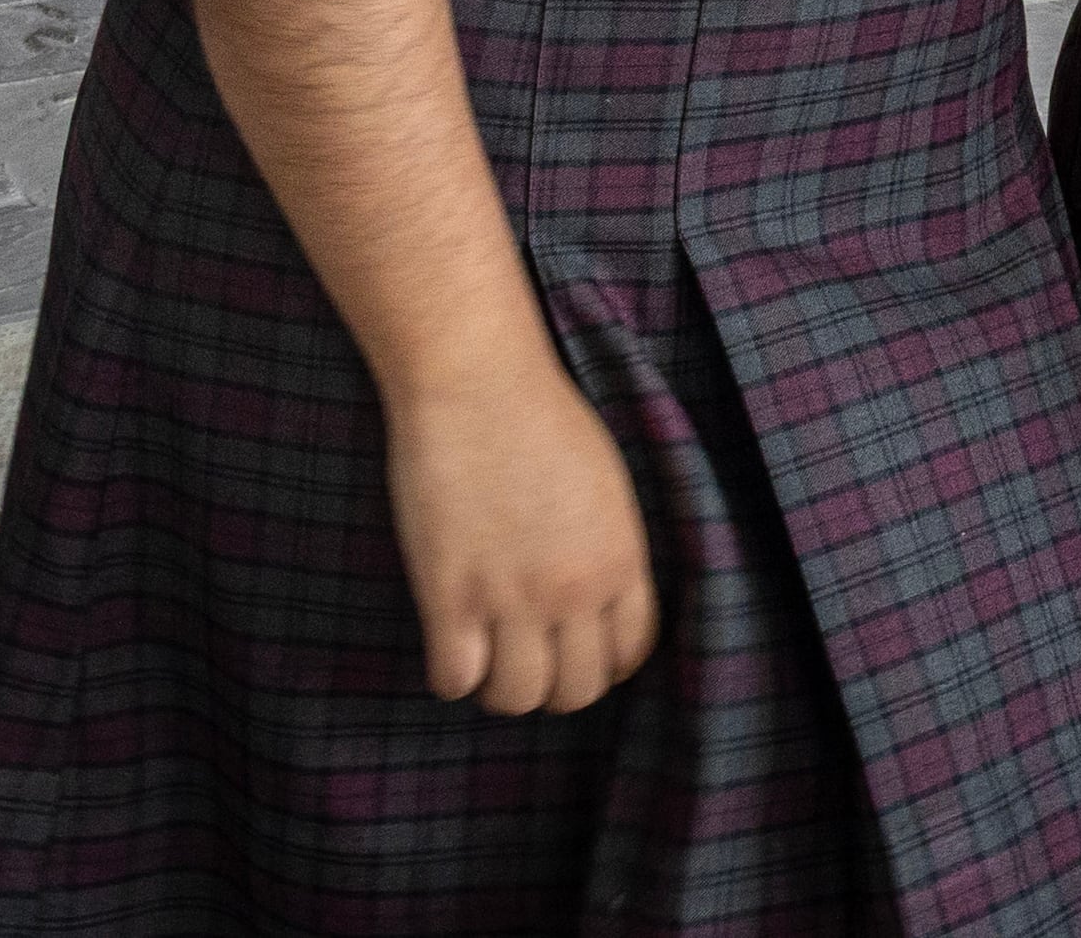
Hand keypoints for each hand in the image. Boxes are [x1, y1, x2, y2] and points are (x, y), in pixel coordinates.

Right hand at [390, 344, 659, 714]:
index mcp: (621, 559)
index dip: (604, 663)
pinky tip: (449, 648)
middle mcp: (575, 589)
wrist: (479, 383)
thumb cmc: (541, 418)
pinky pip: (455, 680)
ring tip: (485, 659)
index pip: (631, 652)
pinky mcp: (450, 595)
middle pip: (576, 690)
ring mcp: (512, 597)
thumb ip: (608, 547)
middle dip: (553, 686)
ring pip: (516, 698)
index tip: (578, 653)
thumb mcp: (605, 486)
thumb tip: (595, 597)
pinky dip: (451, 677)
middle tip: (527, 661)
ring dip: (499, 688)